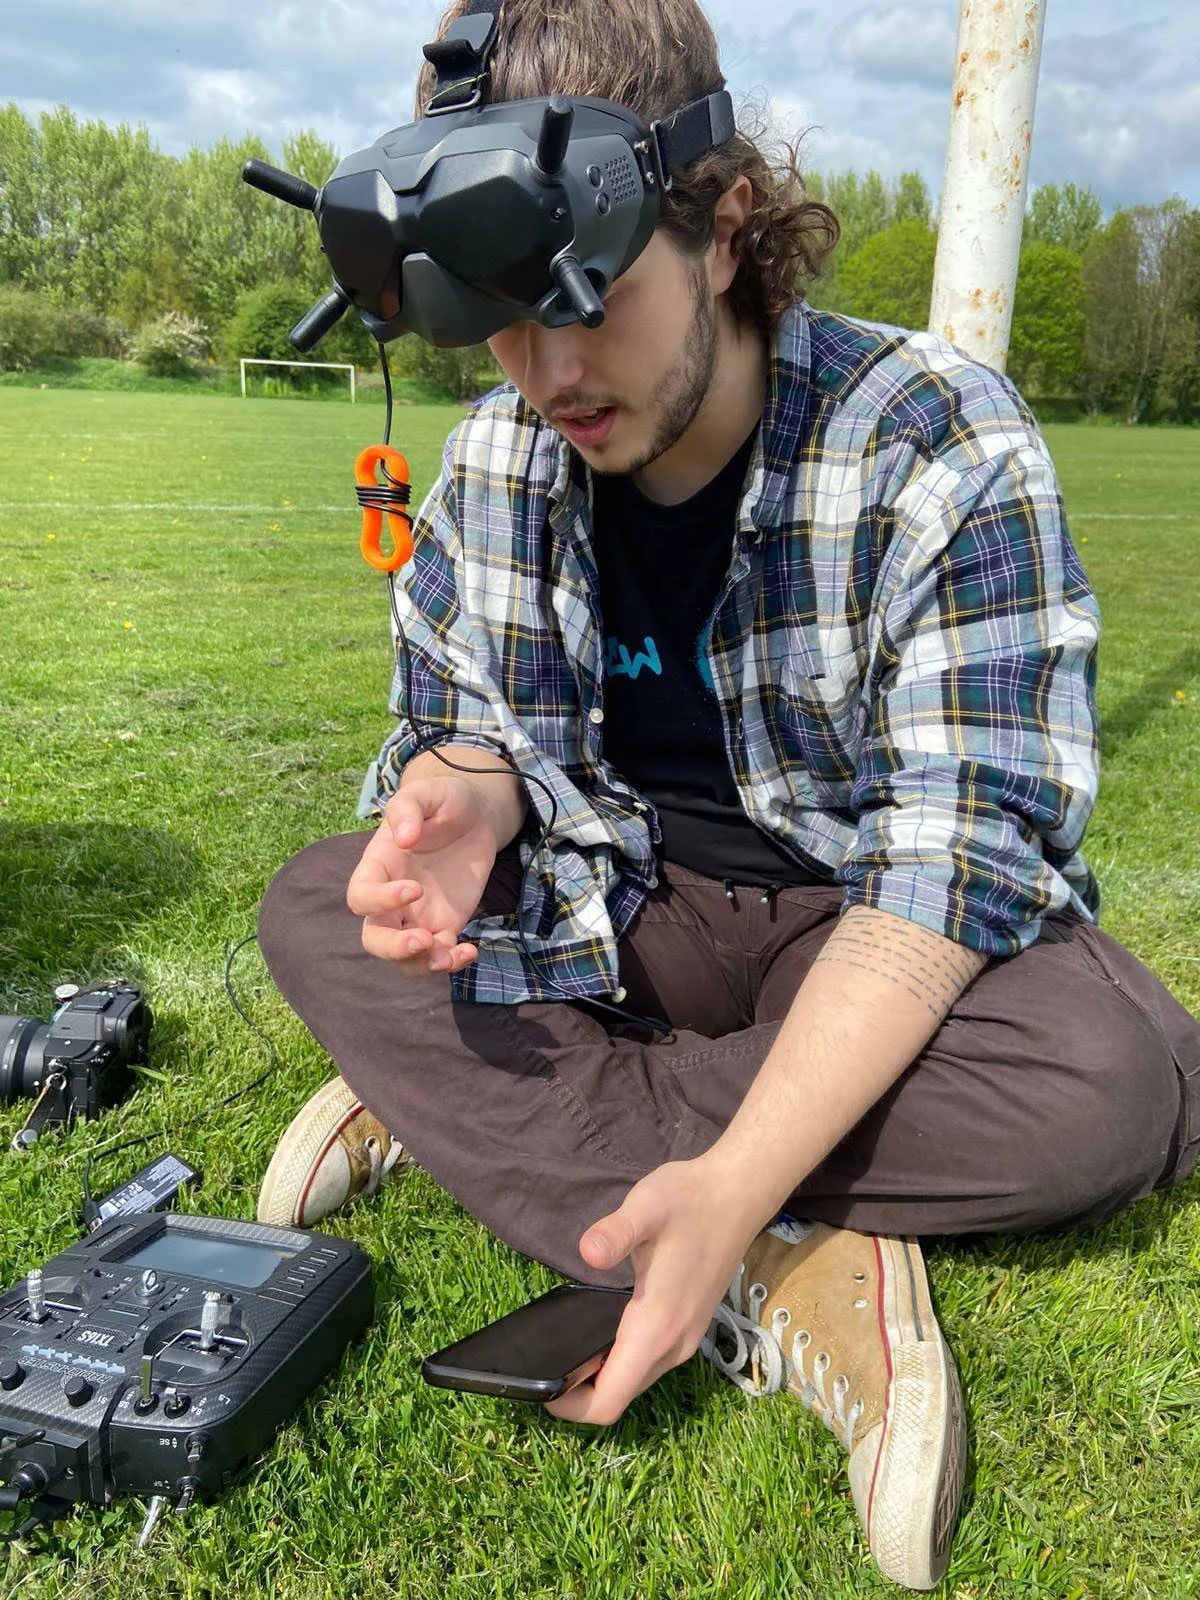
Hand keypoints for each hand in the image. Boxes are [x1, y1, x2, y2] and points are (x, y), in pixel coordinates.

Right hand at [346, 774, 499, 976]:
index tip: (415, 888)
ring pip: (404, 958)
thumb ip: (409, 809)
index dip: (381, 901)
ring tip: (447, 955)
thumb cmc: (443, 801)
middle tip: (423, 940)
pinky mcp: (445, 924)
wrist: (476, 815)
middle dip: (393, 947)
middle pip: (374, 938)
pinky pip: (439, 954)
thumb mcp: (426, 793)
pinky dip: (452, 961)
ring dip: (421, 964)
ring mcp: (418, 916)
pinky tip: (470, 951)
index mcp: (377, 868)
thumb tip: (405, 838)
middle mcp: (391, 900)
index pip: (361, 897)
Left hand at [545, 1157, 762, 1425]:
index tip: (539, 1386)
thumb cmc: (689, 1200)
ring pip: (635, 1379)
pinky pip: (648, 1361)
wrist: (738, 1193)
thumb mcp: (646, 1206)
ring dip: (601, 1377)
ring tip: (566, 1345)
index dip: (571, 1407)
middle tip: (543, 1359)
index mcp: (657, 1327)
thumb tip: (588, 1253)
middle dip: (579, 1392)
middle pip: (620, 1396)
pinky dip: (621, 1360)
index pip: (610, 1401)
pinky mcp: (689, 1326)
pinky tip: (601, 1329)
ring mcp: (685, 1338)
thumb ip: (615, 1232)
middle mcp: (673, 1345)